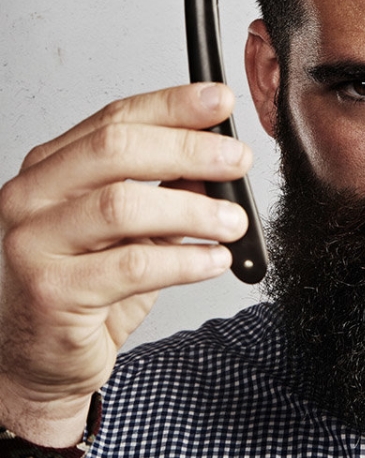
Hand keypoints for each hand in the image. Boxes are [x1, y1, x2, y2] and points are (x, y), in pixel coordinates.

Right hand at [0, 83, 249, 440]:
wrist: (39, 356)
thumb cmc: (86, 285)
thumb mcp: (130, 226)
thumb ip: (165, 187)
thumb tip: (219, 160)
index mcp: (52, 167)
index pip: (116, 117)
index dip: (174, 105)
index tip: (221, 101)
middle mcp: (33, 196)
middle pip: (116, 148)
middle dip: (189, 149)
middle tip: (238, 160)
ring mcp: (34, 242)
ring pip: (122, 204)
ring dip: (193, 209)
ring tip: (233, 222)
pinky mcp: (51, 291)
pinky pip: (132, 266)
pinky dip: (185, 260)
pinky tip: (215, 260)